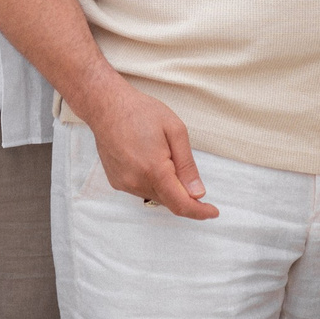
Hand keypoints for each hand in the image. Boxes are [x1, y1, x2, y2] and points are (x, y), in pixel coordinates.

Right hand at [87, 82, 217, 219]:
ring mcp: (124, 184)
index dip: (199, 211)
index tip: (213, 212)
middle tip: (181, 163)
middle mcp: (137, 182)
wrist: (106, 106)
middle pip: (169, 201)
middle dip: (182, 192)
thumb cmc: (141, 112)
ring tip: (159, 153)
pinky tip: (146, 158)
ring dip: (165, 185)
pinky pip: (141, 190)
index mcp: (155, 170)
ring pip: (155, 196)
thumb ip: (187, 165)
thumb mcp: (175, 130)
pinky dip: (151, 182)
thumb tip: (198, 193)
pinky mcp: (116, 182)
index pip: (181, 204)